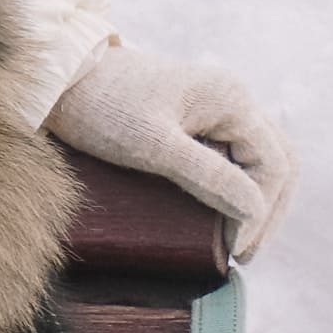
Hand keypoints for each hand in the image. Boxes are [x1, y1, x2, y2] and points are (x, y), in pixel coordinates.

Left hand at [46, 46, 294, 259]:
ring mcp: (214, 107)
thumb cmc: (100, 108)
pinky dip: (235, 185)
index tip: (235, 250)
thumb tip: (253, 211)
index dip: (261, 212)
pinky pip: (232, 155)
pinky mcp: (194, 118)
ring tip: (236, 240)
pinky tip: (220, 213)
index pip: (273, 166)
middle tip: (243, 253)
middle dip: (266, 210)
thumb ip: (206, 176)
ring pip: (256, 159)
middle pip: (274, 162)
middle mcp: (232, 99)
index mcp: (231, 99)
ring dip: (254, 199)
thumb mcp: (152, 146)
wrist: (58, 79)